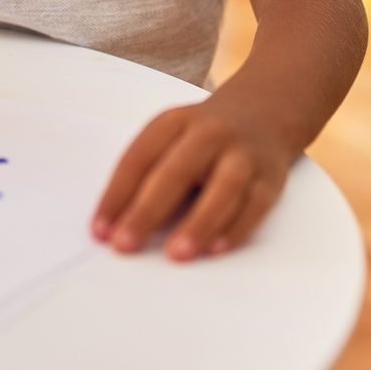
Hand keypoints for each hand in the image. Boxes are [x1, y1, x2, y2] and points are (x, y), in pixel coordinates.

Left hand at [91, 97, 293, 261]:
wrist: (260, 115)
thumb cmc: (202, 138)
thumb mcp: (170, 137)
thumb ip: (146, 173)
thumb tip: (115, 224)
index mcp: (176, 121)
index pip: (140, 157)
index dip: (117, 195)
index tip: (100, 231)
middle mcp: (211, 133)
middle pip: (178, 170)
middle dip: (148, 211)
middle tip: (125, 244)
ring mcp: (243, 154)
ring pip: (225, 187)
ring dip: (199, 222)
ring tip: (176, 254)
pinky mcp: (269, 179)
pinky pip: (255, 204)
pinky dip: (235, 228)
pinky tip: (214, 249)